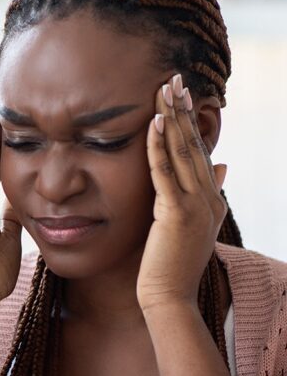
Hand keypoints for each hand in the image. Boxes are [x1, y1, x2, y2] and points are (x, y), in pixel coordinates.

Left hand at [137, 73, 227, 313]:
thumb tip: (222, 166)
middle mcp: (207, 198)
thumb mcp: (194, 227)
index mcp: (211, 199)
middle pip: (193, 144)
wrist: (170, 298)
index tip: (181, 95)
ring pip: (182, 152)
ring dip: (172, 117)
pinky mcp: (175, 213)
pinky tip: (153, 121)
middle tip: (174, 77)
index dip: (189, 122)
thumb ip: (207, 195)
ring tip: (164, 87)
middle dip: (182, 110)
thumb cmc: (172, 267)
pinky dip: (158, 145)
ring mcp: (194, 205)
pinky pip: (164, 172)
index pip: (198, 152)